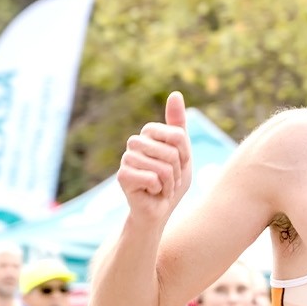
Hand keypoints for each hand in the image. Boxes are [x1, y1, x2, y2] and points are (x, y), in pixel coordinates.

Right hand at [118, 92, 193, 223]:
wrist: (159, 211)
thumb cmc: (171, 182)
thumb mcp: (182, 153)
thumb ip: (178, 125)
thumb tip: (175, 94)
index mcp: (148, 134)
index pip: (177, 135)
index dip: (184, 154)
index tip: (179, 165)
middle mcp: (135, 143)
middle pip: (171, 151)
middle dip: (177, 170)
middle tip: (169, 179)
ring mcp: (127, 158)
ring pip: (163, 167)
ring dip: (169, 182)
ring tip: (161, 187)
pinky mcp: (122, 176)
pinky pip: (153, 178)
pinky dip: (159, 190)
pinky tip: (152, 193)